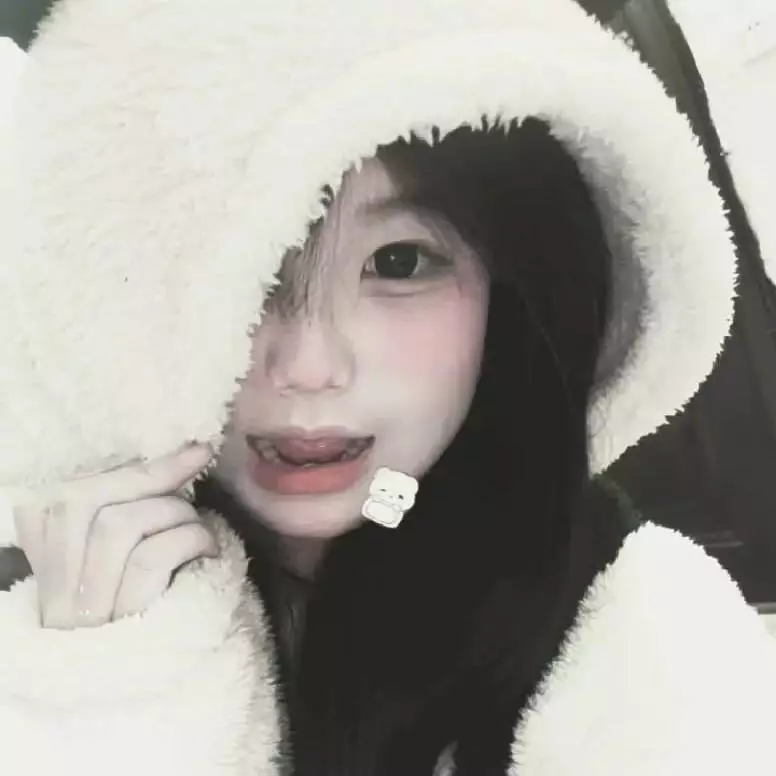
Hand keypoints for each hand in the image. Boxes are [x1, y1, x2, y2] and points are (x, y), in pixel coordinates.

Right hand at [12, 444, 216, 628]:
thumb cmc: (144, 603)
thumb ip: (128, 511)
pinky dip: (190, 540)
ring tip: (198, 529)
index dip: (136, 469)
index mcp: (46, 560)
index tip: (190, 452)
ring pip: (119, 525)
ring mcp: (83, 609)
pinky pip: (152, 558)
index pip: (67, 497)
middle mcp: (53, 587)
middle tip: (195, 479)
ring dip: (175, 514)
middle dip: (153, 479)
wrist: (150, 684)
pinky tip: (208, 551)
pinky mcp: (123, 624)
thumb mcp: (121, 556)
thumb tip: (181, 457)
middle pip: (85, 503)